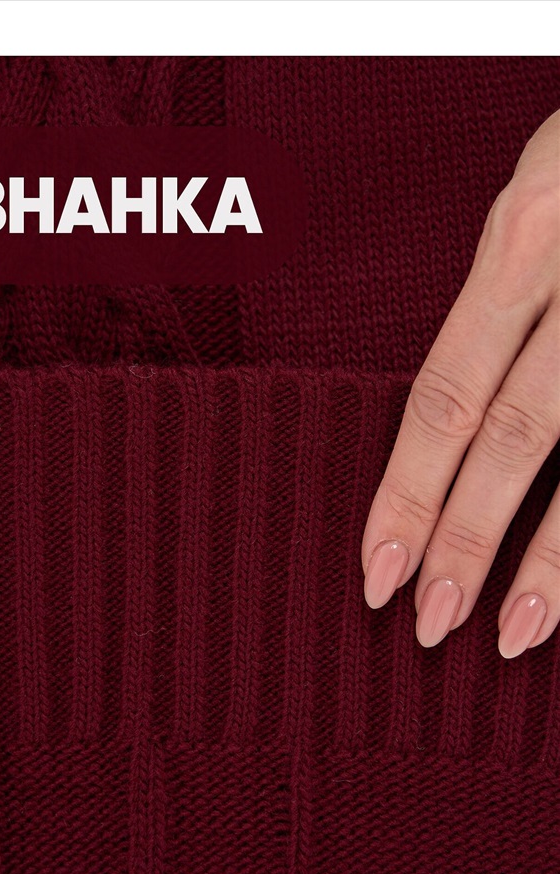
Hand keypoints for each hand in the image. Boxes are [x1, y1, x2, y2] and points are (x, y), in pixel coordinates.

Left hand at [361, 108, 559, 658]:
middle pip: (510, 438)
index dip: (405, 493)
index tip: (376, 569)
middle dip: (465, 540)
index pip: (443, 397)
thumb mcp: (537, 195)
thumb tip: (454, 415)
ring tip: (511, 635)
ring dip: (551, 561)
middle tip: (427, 624)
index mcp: (521, 241)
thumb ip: (500, 295)